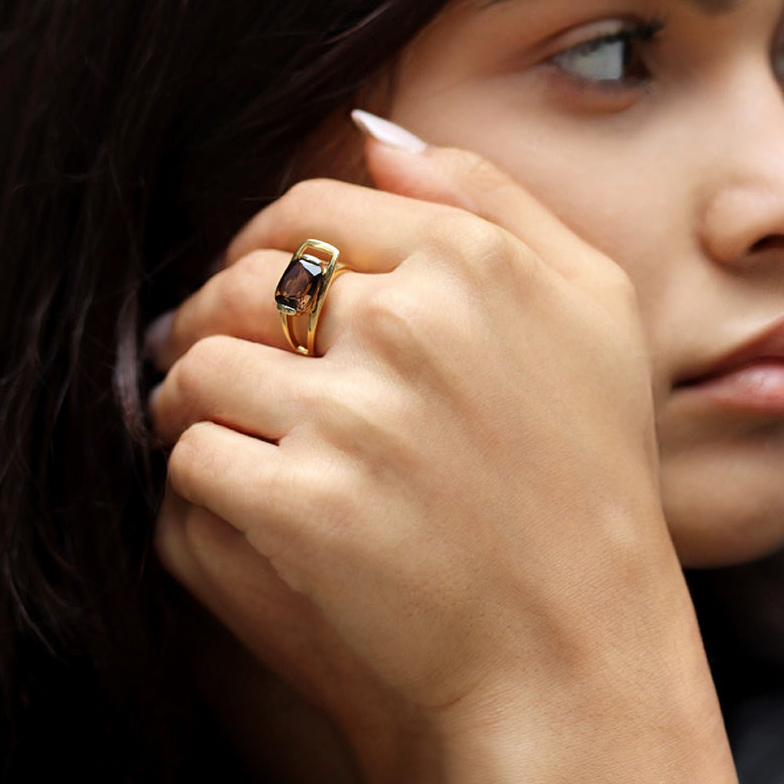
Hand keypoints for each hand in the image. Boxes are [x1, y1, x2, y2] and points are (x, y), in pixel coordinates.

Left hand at [148, 115, 742, 783]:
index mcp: (472, 262)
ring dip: (191, 391)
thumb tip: (377, 136)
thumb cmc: (590, 472)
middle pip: (241, 280)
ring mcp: (355, 418)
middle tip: (212, 353)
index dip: (269, 242)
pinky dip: (197, 465)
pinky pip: (191, 452)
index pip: (311, 208)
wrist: (574, 647)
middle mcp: (411, 324)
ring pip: (199, 361)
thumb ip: (491, 199)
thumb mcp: (593, 306)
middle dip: (214, 312)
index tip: (261, 285)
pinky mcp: (303, 508)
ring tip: (210, 417)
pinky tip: (234, 482)